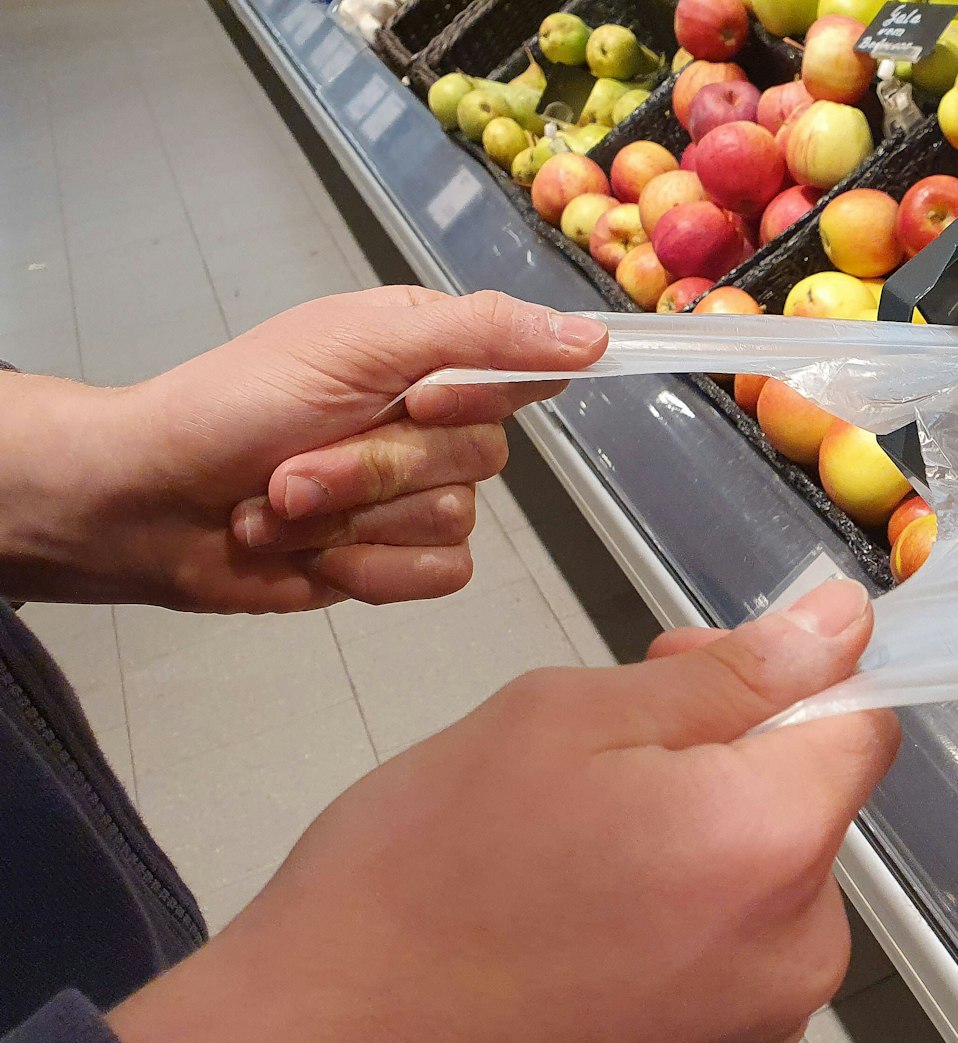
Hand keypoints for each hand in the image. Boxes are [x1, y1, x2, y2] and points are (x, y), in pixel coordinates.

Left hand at [0, 287, 605, 610]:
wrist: (146, 504)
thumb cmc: (232, 407)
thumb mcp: (358, 345)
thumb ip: (481, 335)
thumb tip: (592, 337)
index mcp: (428, 353)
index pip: (522, 369)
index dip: (473, 397)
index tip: (412, 402)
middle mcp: (432, 422)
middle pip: (481, 459)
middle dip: (375, 470)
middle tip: (297, 461)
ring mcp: (413, 496)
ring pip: (456, 521)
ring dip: (353, 520)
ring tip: (283, 504)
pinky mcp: (396, 561)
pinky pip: (440, 574)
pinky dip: (369, 569)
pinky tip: (312, 553)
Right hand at [108, 579, 898, 1042]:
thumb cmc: (413, 896)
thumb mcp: (561, 721)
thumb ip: (726, 675)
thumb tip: (837, 628)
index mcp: (772, 843)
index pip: (864, 723)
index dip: (791, 675)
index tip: (708, 668)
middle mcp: (794, 953)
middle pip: (807, 809)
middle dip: (724, 762)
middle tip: (591, 757)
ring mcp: (755, 1034)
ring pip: (761, 890)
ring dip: (691, 849)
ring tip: (557, 858)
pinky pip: (723, 968)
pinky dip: (667, 931)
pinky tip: (563, 931)